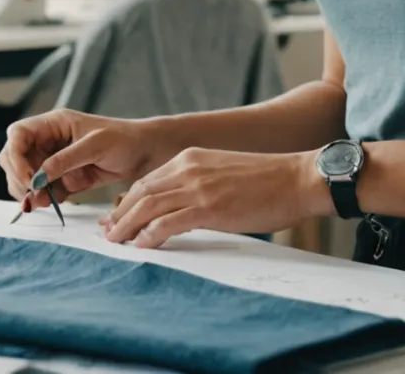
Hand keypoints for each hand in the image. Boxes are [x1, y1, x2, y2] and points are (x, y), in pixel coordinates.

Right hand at [0, 109, 180, 207]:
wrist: (146, 154)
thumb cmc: (124, 140)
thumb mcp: (95, 145)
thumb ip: (65, 160)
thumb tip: (38, 177)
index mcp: (52, 124)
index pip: (18, 134)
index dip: (15, 155)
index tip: (27, 177)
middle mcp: (48, 141)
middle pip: (14, 157)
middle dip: (18, 176)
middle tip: (31, 194)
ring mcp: (53, 161)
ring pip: (24, 177)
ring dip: (27, 191)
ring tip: (41, 203)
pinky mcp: (62, 179)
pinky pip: (42, 191)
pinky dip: (42, 199)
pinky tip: (49, 204)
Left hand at [98, 148, 330, 249]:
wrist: (298, 178)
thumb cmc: (268, 182)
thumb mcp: (223, 174)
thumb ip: (198, 186)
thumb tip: (180, 211)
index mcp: (190, 158)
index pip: (148, 180)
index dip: (128, 200)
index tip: (116, 216)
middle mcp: (188, 168)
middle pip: (141, 192)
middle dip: (120, 214)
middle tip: (106, 232)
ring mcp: (197, 187)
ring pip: (148, 207)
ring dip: (127, 226)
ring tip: (114, 243)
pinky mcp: (208, 207)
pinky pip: (167, 223)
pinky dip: (149, 235)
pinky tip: (141, 246)